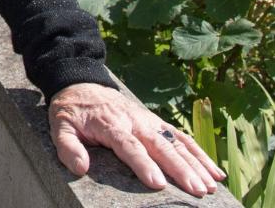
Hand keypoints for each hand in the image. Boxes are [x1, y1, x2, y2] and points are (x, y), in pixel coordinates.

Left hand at [49, 83, 224, 196]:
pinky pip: (182, 138)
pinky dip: (200, 154)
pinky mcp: (156, 123)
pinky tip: (215, 174)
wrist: (81, 84)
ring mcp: (148, 121)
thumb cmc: (71, 111)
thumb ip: (67, 147)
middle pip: (159, 145)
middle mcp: (134, 121)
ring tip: (210, 187)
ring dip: (195, 164)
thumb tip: (80, 168)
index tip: (157, 183)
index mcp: (110, 124)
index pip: (128, 145)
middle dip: (180, 168)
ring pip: (176, 142)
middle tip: (197, 190)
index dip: (143, 164)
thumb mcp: (59, 126)